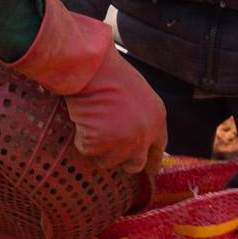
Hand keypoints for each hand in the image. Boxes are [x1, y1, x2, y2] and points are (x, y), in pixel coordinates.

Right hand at [60, 47, 166, 174]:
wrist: (94, 68)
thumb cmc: (111, 73)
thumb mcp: (137, 95)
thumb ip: (139, 118)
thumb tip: (129, 136)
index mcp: (156, 119)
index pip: (158, 150)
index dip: (152, 162)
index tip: (149, 171)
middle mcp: (144, 136)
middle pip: (134, 165)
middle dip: (121, 160)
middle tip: (107, 150)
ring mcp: (123, 143)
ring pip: (107, 161)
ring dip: (96, 149)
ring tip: (90, 124)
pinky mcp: (100, 145)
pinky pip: (85, 151)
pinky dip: (79, 140)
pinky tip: (81, 120)